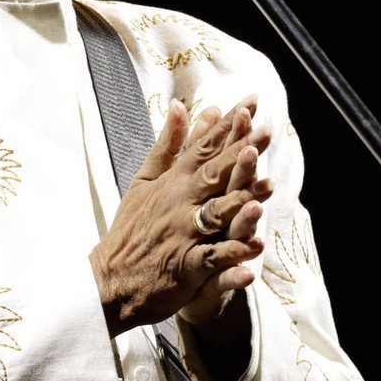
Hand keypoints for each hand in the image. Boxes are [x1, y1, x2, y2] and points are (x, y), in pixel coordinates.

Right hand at [89, 97, 273, 337]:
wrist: (111, 279)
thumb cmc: (131, 228)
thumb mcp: (144, 180)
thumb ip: (167, 145)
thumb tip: (180, 106)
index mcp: (173, 181)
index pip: (204, 146)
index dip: (229, 123)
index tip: (254, 101)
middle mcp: (180, 203)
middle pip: (215, 172)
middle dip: (242, 151)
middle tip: (267, 131)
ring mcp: (185, 234)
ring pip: (218, 212)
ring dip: (243, 199)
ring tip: (269, 186)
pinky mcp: (187, 266)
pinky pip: (213, 259)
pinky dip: (233, 255)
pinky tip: (254, 249)